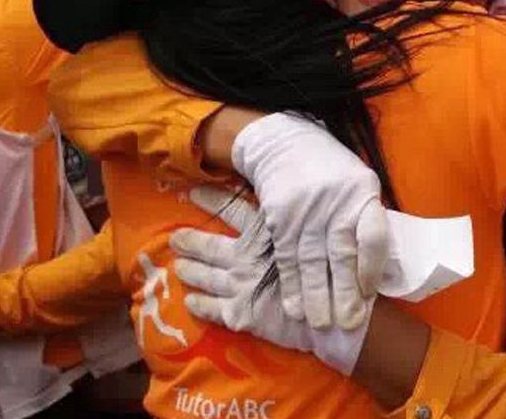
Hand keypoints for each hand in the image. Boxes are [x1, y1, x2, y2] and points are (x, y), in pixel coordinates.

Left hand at [170, 186, 370, 374]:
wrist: (330, 311)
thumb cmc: (328, 269)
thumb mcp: (314, 234)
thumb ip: (297, 221)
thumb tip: (288, 202)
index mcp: (264, 233)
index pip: (232, 210)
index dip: (212, 200)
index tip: (193, 192)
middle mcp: (246, 257)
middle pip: (210, 246)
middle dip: (190, 241)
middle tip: (174, 238)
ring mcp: (240, 285)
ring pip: (206, 276)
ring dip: (191, 271)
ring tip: (178, 266)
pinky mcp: (240, 313)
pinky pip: (212, 308)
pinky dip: (200, 305)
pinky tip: (190, 302)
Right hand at [231, 113, 387, 329]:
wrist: (286, 144)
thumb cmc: (333, 170)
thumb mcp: (360, 183)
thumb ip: (367, 219)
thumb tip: (379, 269)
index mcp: (363, 193)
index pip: (373, 236)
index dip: (371, 268)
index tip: (368, 293)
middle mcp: (336, 203)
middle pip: (341, 255)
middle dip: (344, 294)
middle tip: (348, 324)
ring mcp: (306, 211)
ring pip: (312, 262)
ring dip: (315, 297)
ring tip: (321, 324)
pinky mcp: (280, 217)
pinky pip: (286, 257)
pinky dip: (290, 284)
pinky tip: (294, 307)